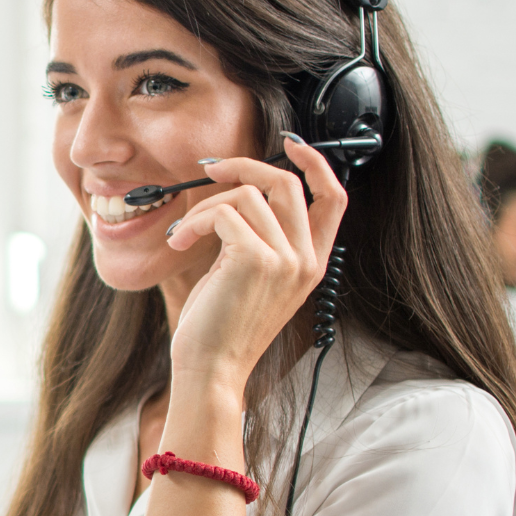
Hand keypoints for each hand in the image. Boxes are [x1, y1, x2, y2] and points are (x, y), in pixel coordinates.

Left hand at [160, 136, 348, 392]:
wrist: (211, 369)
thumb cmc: (222, 329)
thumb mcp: (253, 279)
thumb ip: (261, 239)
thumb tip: (240, 192)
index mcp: (312, 263)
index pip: (334, 198)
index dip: (316, 164)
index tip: (291, 145)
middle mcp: (306, 259)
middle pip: (287, 183)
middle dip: (243, 165)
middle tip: (210, 169)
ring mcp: (285, 259)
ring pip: (246, 195)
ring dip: (203, 208)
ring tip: (184, 235)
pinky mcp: (254, 258)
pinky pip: (222, 213)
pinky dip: (194, 222)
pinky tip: (180, 243)